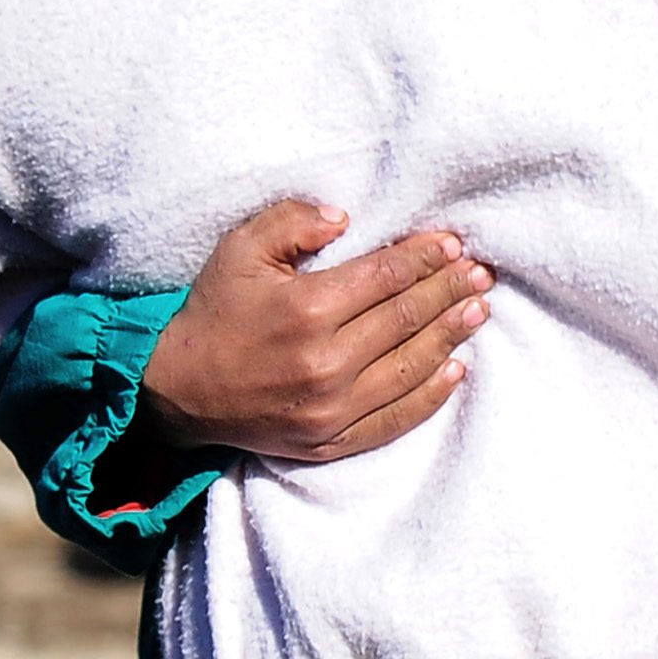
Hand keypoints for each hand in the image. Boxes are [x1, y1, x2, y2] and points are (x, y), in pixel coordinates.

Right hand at [137, 199, 492, 461]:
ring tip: (478, 311)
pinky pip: (395, 419)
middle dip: (449, 291)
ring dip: (450, 336)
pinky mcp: (330, 441)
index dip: (425, 258)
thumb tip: (345, 216)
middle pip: (406, 319)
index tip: (453, 245)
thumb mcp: (239, 249)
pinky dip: (431, 395)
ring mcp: (330, 408)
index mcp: (306, 308)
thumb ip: (290, 221)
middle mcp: (325, 361)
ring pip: (410, 367)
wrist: (177, 390)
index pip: (386, 276)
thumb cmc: (213, 312)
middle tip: (480, 274)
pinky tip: (455, 369)